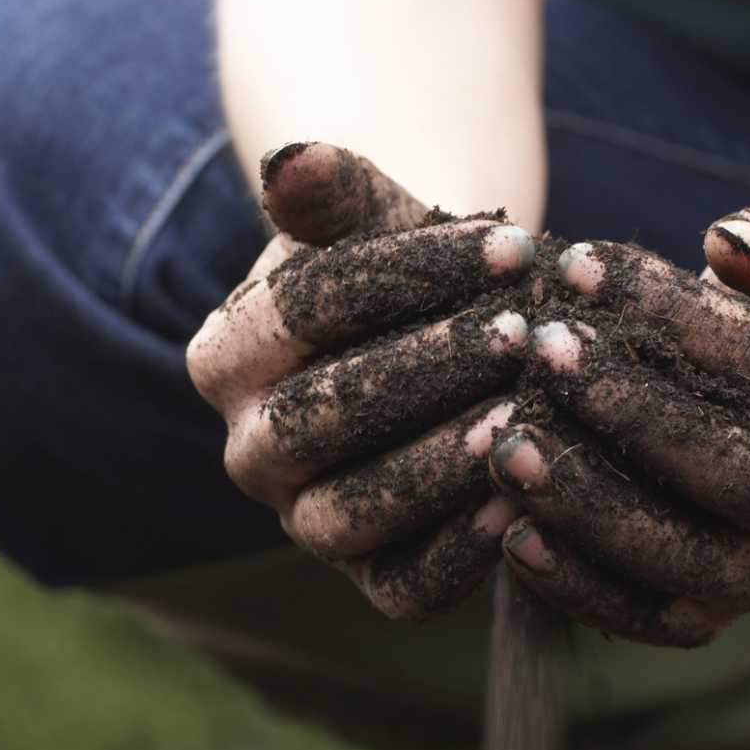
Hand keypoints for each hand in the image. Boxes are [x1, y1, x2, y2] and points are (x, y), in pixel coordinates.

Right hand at [186, 142, 536, 618]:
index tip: (510, 246)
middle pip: (317, 416)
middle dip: (428, 371)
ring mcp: (303, 521)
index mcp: (224, 355)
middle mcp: (248, 450)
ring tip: (522, 415)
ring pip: (351, 509)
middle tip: (524, 334)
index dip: (405, 276)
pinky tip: (524, 501)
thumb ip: (334, 190)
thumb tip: (291, 162)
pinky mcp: (371, 580)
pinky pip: (406, 586)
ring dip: (440, 463)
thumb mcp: (377, 217)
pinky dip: (461, 553)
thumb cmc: (412, 268)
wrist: (456, 334)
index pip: (302, 312)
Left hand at [489, 200, 749, 646]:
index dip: (676, 313)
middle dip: (629, 409)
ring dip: (591, 507)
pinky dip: (575, 585)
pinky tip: (507, 532)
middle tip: (539, 350)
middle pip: (736, 472)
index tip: (580, 265)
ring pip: (689, 562)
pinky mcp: (707, 618)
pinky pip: (644, 620)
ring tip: (507, 446)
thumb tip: (734, 247)